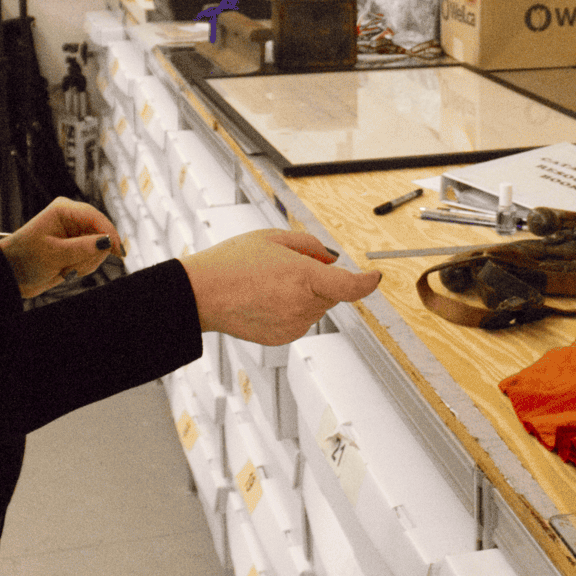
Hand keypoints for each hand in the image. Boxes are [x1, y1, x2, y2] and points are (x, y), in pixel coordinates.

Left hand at [0, 196, 121, 298]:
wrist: (11, 274)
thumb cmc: (24, 258)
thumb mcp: (53, 254)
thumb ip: (82, 248)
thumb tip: (107, 242)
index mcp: (64, 210)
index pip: (95, 217)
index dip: (109, 233)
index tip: (117, 250)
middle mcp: (72, 219)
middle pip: (101, 234)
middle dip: (92, 254)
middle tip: (74, 267)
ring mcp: (75, 234)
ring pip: (99, 248)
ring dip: (86, 263)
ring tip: (66, 269)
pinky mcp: (77, 248)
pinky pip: (93, 257)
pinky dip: (84, 267)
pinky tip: (67, 271)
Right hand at [179, 230, 381, 345]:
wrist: (201, 294)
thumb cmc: (232, 262)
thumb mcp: (274, 238)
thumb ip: (310, 246)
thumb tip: (330, 260)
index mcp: (304, 277)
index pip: (350, 286)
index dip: (367, 282)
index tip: (375, 277)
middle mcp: (302, 306)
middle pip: (331, 293)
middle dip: (319, 279)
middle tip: (285, 266)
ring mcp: (293, 325)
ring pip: (316, 306)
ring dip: (305, 294)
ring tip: (269, 283)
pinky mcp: (283, 337)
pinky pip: (300, 320)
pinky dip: (292, 309)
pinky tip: (265, 299)